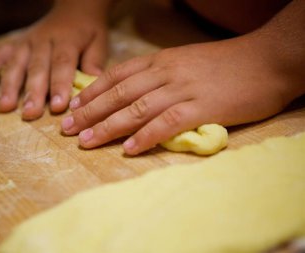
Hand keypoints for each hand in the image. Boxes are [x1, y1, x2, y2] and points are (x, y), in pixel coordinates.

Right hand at [0, 3, 107, 119]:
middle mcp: (43, 40)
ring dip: (9, 85)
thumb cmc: (88, 32)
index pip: (62, 64)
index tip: (58, 107)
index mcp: (67, 41)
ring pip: (16, 63)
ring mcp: (27, 41)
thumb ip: (94, 61)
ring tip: (5, 107)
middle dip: (33, 91)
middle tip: (30, 113)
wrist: (73, 9)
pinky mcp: (15, 43)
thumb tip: (94, 84)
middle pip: (37, 67)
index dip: (59, 85)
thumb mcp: (98, 42)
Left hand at [61, 35, 297, 154]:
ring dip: (108, 126)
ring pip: (137, 108)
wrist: (265, 59)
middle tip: (68, 130)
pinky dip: (146, 136)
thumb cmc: (226, 64)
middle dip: (90, 113)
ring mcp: (182, 89)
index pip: (117, 76)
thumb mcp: (185, 62)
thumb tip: (137, 93)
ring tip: (87, 142)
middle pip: (119, 94)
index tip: (74, 109)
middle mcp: (165, 73)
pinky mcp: (202, 107)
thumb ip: (161, 75)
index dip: (92, 93)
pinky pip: (167, 122)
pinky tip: (129, 149)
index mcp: (160, 61)